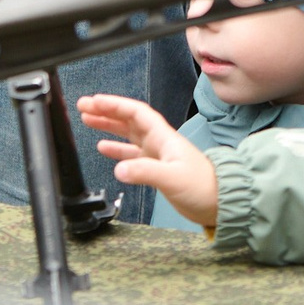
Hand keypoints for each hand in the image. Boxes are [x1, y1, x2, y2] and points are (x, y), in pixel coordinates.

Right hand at [78, 93, 217, 228]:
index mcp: (163, 137)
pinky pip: (131, 154)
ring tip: (87, 120)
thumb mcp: (172, 178)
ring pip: (127, 134)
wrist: (220, 203)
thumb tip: (119, 169)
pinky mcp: (156, 169)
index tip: (94, 102)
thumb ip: (145, 172)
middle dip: (105, 111)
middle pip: (127, 119)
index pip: (134, 112)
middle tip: (83, 106)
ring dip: (108, 126)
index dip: (114, 105)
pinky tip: (104, 149)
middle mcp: (158, 142)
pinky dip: (116, 149)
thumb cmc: (204, 186)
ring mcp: (157, 154)